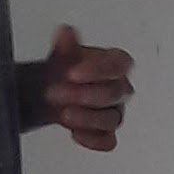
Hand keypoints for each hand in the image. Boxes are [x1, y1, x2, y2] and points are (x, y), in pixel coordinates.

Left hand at [30, 25, 133, 151]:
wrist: (53, 91)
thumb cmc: (64, 71)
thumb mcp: (62, 54)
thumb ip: (65, 45)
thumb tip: (65, 32)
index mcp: (115, 64)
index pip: (120, 65)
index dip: (98, 70)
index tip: (72, 73)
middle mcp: (120, 88)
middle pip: (114, 94)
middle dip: (83, 95)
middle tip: (56, 93)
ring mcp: (115, 112)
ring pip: (112, 119)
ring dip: (86, 118)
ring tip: (63, 114)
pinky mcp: (107, 134)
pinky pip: (108, 141)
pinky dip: (92, 140)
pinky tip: (75, 133)